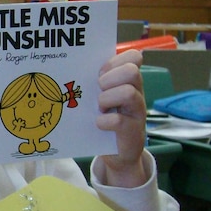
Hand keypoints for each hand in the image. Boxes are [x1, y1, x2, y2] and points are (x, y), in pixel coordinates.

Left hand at [95, 49, 147, 187]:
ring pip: (128, 93)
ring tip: (100, 108)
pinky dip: (105, 121)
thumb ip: (97, 82)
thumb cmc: (107, 119)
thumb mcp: (103, 97)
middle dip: (110, 79)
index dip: (114, 61)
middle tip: (99, 91)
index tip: (100, 74)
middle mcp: (137, 93)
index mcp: (129, 81)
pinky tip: (99, 123)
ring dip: (107, 99)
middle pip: (132, 71)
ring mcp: (137, 112)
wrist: (117, 153)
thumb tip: (74, 68)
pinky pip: (119, 120)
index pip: (134, 57)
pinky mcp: (132, 131)